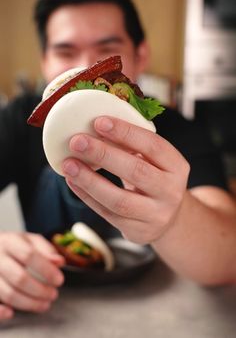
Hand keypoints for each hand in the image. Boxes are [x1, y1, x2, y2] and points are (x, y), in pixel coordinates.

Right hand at [0, 232, 64, 319]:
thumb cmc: (15, 245)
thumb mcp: (31, 241)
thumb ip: (46, 250)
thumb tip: (59, 262)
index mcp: (10, 241)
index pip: (29, 255)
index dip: (46, 270)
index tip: (59, 280)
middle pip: (19, 278)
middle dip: (40, 290)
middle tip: (53, 295)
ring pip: (7, 293)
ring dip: (28, 303)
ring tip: (44, 304)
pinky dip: (1, 312)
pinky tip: (12, 313)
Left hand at [62, 116, 189, 243]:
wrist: (168, 218)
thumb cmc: (154, 178)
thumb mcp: (154, 160)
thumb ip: (133, 145)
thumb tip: (95, 126)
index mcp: (177, 166)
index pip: (153, 146)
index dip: (126, 132)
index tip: (99, 121)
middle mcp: (171, 191)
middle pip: (136, 172)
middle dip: (103, 155)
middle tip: (77, 141)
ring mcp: (155, 215)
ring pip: (119, 200)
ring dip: (90, 180)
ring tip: (68, 164)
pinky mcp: (137, 231)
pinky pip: (107, 214)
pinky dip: (87, 196)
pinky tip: (72, 181)